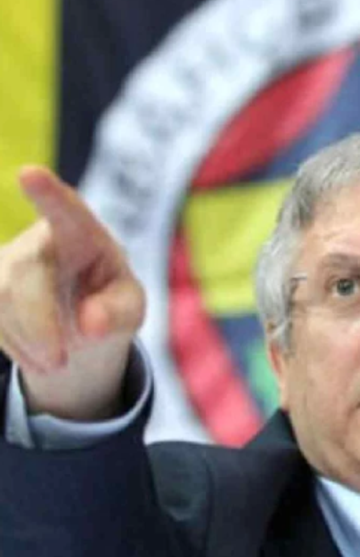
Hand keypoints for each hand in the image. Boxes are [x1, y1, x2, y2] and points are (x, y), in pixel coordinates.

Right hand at [0, 167, 143, 419]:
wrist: (78, 313)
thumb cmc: (110, 298)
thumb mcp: (128, 307)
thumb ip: (117, 313)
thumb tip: (90, 325)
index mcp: (80, 231)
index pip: (64, 209)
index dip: (47, 192)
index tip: (30, 173)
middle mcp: (36, 239)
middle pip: (22, 278)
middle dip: (38, 325)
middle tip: (60, 362)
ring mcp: (3, 262)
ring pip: (1, 304)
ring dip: (30, 342)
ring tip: (59, 361)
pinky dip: (16, 348)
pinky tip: (39, 356)